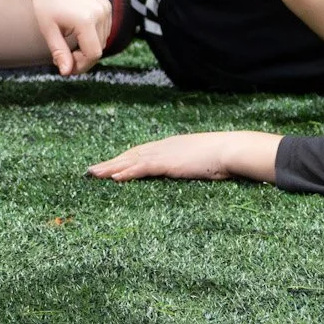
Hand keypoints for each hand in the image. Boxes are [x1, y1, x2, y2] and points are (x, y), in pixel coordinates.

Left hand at [30, 0, 111, 75]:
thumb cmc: (45, 2)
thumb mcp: (48, 30)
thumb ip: (59, 52)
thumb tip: (66, 72)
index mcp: (86, 20)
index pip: (93, 54)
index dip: (81, 65)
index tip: (67, 68)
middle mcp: (101, 13)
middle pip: (99, 48)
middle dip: (83, 58)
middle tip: (65, 57)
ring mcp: (106, 7)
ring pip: (103, 40)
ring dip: (88, 47)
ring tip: (70, 44)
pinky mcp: (106, 3)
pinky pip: (104, 28)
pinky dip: (94, 35)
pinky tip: (78, 32)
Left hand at [87, 131, 279, 182]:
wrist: (231, 150)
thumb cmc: (222, 157)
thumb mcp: (201, 160)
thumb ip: (190, 164)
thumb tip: (189, 171)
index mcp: (171, 146)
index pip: (141, 152)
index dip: (124, 158)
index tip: (110, 165)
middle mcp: (163, 147)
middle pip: (130, 155)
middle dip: (110, 163)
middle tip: (92, 171)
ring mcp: (165, 154)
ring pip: (131, 161)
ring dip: (111, 168)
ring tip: (94, 174)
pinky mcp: (168, 163)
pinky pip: (142, 168)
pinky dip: (126, 172)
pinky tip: (114, 178)